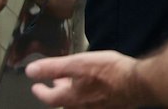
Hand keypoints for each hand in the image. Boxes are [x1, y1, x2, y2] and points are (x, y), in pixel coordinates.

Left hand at [27, 50, 144, 106]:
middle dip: (58, 91)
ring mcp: (95, 108)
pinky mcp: (108, 107)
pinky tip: (94, 86)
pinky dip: (87, 94)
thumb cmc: (109, 72)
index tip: (36, 87)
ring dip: (73, 92)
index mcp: (70, 98)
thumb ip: (53, 67)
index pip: (49, 98)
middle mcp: (81, 107)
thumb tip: (31, 71)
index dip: (40, 91)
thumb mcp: (77, 63)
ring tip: (75, 82)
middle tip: (55, 83)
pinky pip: (92, 103)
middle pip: (64, 102)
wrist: (137, 83)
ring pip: (78, 103)